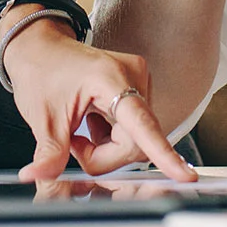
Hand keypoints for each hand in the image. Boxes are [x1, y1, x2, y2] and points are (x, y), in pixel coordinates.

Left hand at [0, 19, 195, 183]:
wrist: (40, 48)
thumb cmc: (41, 70)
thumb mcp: (41, 117)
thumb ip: (49, 153)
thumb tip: (39, 178)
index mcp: (110, 78)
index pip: (141, 124)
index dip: (163, 153)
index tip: (186, 176)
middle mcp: (134, 77)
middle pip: (135, 143)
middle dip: (103, 156)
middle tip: (74, 145)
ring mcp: (138, 83)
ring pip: (135, 141)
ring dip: (106, 148)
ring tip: (81, 130)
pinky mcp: (137, 90)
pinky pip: (134, 131)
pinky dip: (111, 139)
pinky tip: (93, 124)